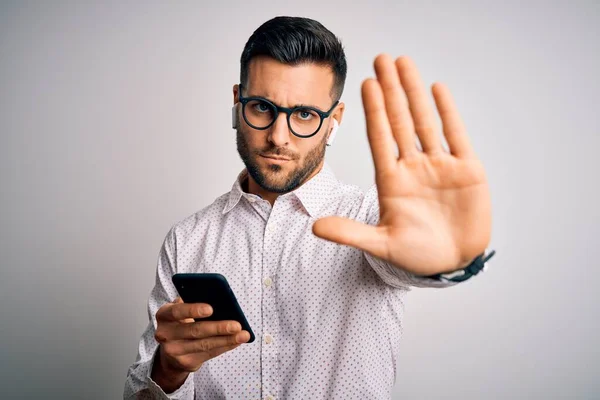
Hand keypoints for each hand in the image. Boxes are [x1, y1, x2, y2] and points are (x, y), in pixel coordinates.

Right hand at [151, 297, 249, 392]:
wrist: (171, 351)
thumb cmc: (182, 322)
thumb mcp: (182, 311)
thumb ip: (194, 303)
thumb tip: (220, 302)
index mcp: (164, 315)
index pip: (177, 311)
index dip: (193, 310)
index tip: (211, 308)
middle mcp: (165, 334)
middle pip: (195, 330)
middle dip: (218, 327)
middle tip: (236, 325)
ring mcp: (174, 351)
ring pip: (204, 344)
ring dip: (227, 339)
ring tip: (243, 335)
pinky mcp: (185, 362)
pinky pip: (209, 354)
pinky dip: (225, 346)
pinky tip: (237, 341)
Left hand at [313, 54, 490, 275]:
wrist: (453, 263)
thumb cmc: (417, 255)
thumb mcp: (382, 244)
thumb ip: (350, 233)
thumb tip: (313, 227)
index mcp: (391, 181)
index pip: (380, 138)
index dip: (374, 111)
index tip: (365, 84)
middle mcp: (413, 167)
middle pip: (399, 121)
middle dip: (391, 90)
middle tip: (381, 59)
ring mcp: (440, 166)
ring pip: (425, 121)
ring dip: (414, 92)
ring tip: (404, 63)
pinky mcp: (467, 170)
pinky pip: (456, 135)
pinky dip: (447, 112)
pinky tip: (436, 89)